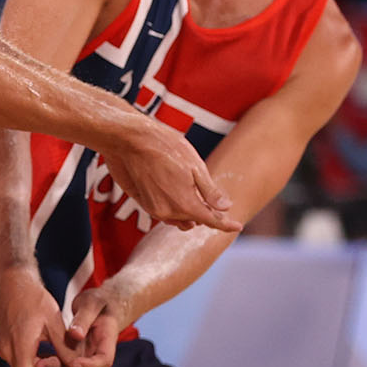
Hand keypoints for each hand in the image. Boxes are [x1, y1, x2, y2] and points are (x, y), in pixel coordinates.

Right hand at [0, 265, 81, 366]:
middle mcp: (8, 350)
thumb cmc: (33, 297)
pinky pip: (23, 360)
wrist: (10, 280)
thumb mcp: (54, 320)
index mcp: (19, 346)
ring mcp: (5, 347)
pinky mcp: (7, 342)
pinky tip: (55, 357)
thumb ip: (64, 347)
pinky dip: (39, 362)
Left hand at [29, 287, 123, 366]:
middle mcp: (97, 356)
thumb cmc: (96, 302)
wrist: (96, 306)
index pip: (103, 361)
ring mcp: (85, 359)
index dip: (90, 365)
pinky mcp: (73, 358)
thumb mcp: (91, 304)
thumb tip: (75, 335)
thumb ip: (83, 319)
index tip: (74, 363)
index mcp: (107, 343)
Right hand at [99, 124, 240, 232]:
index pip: (211, 221)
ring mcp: (153, 210)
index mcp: (186, 204)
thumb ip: (210, 191)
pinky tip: (173, 187)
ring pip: (178, 218)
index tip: (238, 226)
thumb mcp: (194, 166)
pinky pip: (164, 212)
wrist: (129, 140)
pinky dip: (173, 205)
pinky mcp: (142, 203)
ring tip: (190, 190)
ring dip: (187, 210)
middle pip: (194, 221)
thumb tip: (225, 208)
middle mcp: (169, 213)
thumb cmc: (164, 147)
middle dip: (204, 213)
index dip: (226, 224)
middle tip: (211, 199)